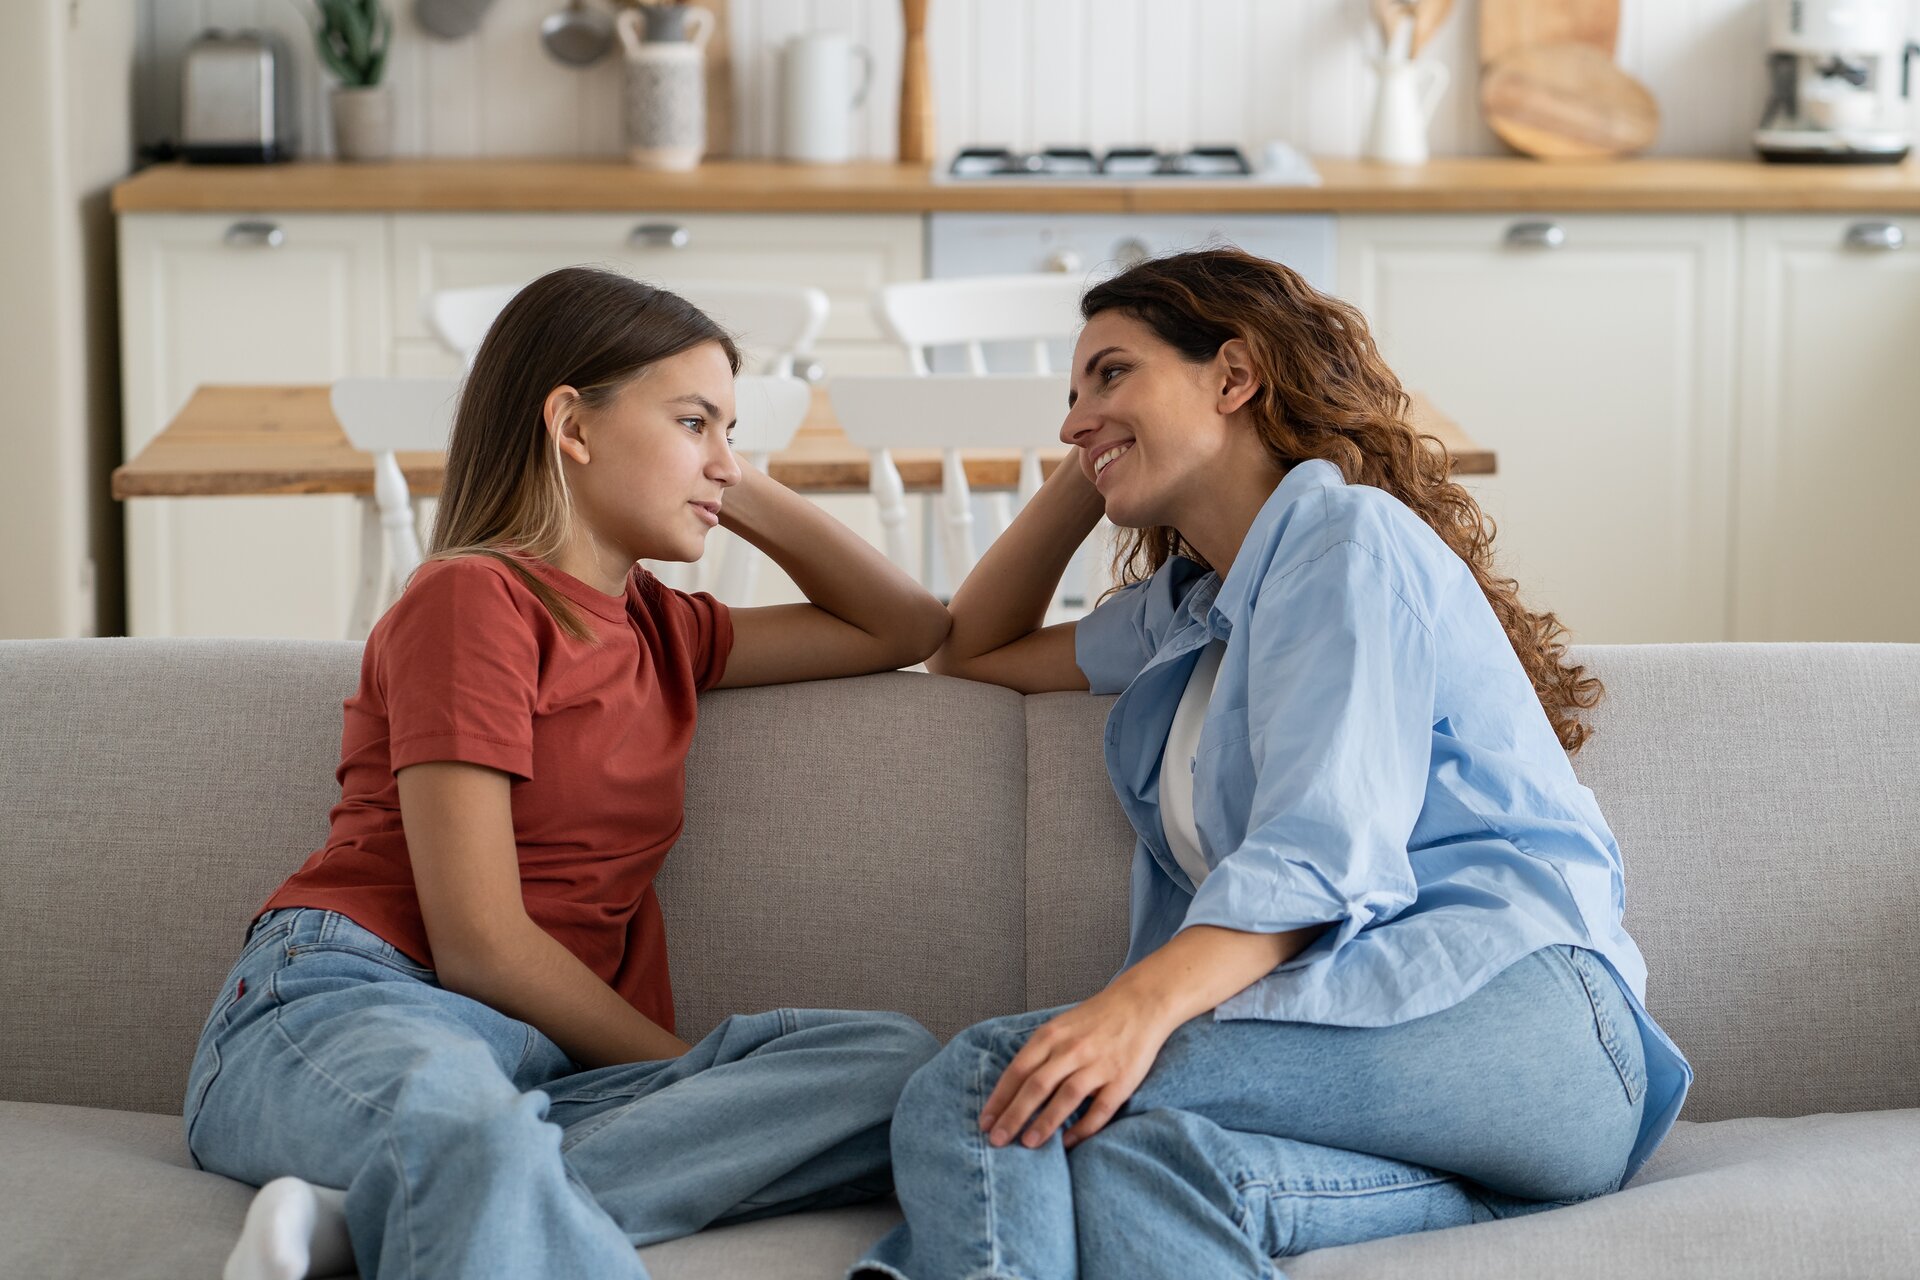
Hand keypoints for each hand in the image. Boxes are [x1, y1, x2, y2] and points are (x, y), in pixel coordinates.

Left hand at [977, 983, 1177, 1150]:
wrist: (1141, 1003)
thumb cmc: (1095, 1019)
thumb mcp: (1060, 1026)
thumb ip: (1038, 1053)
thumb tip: (1010, 1089)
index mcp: (1051, 1035)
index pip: (1018, 1070)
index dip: (999, 1098)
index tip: (985, 1122)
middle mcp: (1072, 1049)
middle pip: (1036, 1086)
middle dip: (1014, 1116)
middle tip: (997, 1140)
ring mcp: (1098, 1064)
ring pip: (1066, 1097)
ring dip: (1045, 1123)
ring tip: (1027, 1145)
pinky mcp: (1122, 1079)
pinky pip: (1101, 1109)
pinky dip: (1083, 1128)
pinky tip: (1068, 1143)